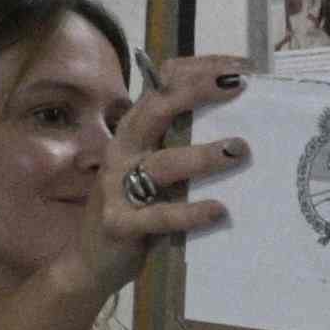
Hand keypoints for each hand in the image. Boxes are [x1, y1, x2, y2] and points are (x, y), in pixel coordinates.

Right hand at [89, 54, 248, 284]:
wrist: (90, 262)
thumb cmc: (134, 210)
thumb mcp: (153, 171)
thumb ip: (179, 146)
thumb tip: (239, 125)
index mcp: (132, 132)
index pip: (162, 84)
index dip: (199, 69)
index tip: (240, 67)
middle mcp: (122, 151)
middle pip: (156, 109)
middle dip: (196, 92)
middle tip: (238, 85)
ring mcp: (116, 187)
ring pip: (162, 163)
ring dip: (203, 155)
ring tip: (239, 150)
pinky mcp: (121, 224)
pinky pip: (159, 216)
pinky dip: (190, 213)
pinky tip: (218, 210)